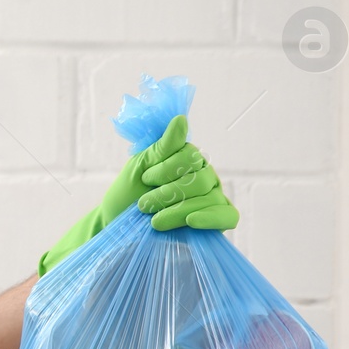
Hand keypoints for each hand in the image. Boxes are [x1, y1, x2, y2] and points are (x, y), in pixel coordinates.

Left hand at [38, 115, 236, 274]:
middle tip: (144, 204)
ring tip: (153, 221)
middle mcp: (205, 176)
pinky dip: (211, 218)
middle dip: (168, 193)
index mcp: (188, 160)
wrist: (120, 228)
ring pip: (209, 198)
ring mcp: (213, 198)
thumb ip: (162, 147)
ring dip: (178, 210)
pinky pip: (228, 215)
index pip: (191, 156)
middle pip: (200, 178)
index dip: (167, 168)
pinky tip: (191, 221)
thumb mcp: (139, 168)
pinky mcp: (217, 221)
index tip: (145, 178)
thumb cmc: (128, 196)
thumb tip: (181, 119)